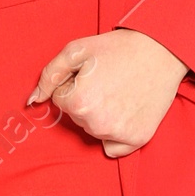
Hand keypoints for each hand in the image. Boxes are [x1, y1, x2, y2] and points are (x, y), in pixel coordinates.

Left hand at [28, 29, 188, 156]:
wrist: (162, 51)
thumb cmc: (118, 48)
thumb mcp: (76, 50)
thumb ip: (49, 75)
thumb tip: (33, 101)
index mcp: (78, 102)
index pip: (60, 100)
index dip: (75, 84)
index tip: (94, 74)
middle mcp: (97, 124)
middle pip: (76, 118)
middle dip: (86, 100)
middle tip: (108, 80)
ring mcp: (118, 134)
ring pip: (93, 130)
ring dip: (101, 115)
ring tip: (120, 92)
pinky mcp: (138, 140)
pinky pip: (112, 148)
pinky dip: (116, 134)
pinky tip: (127, 112)